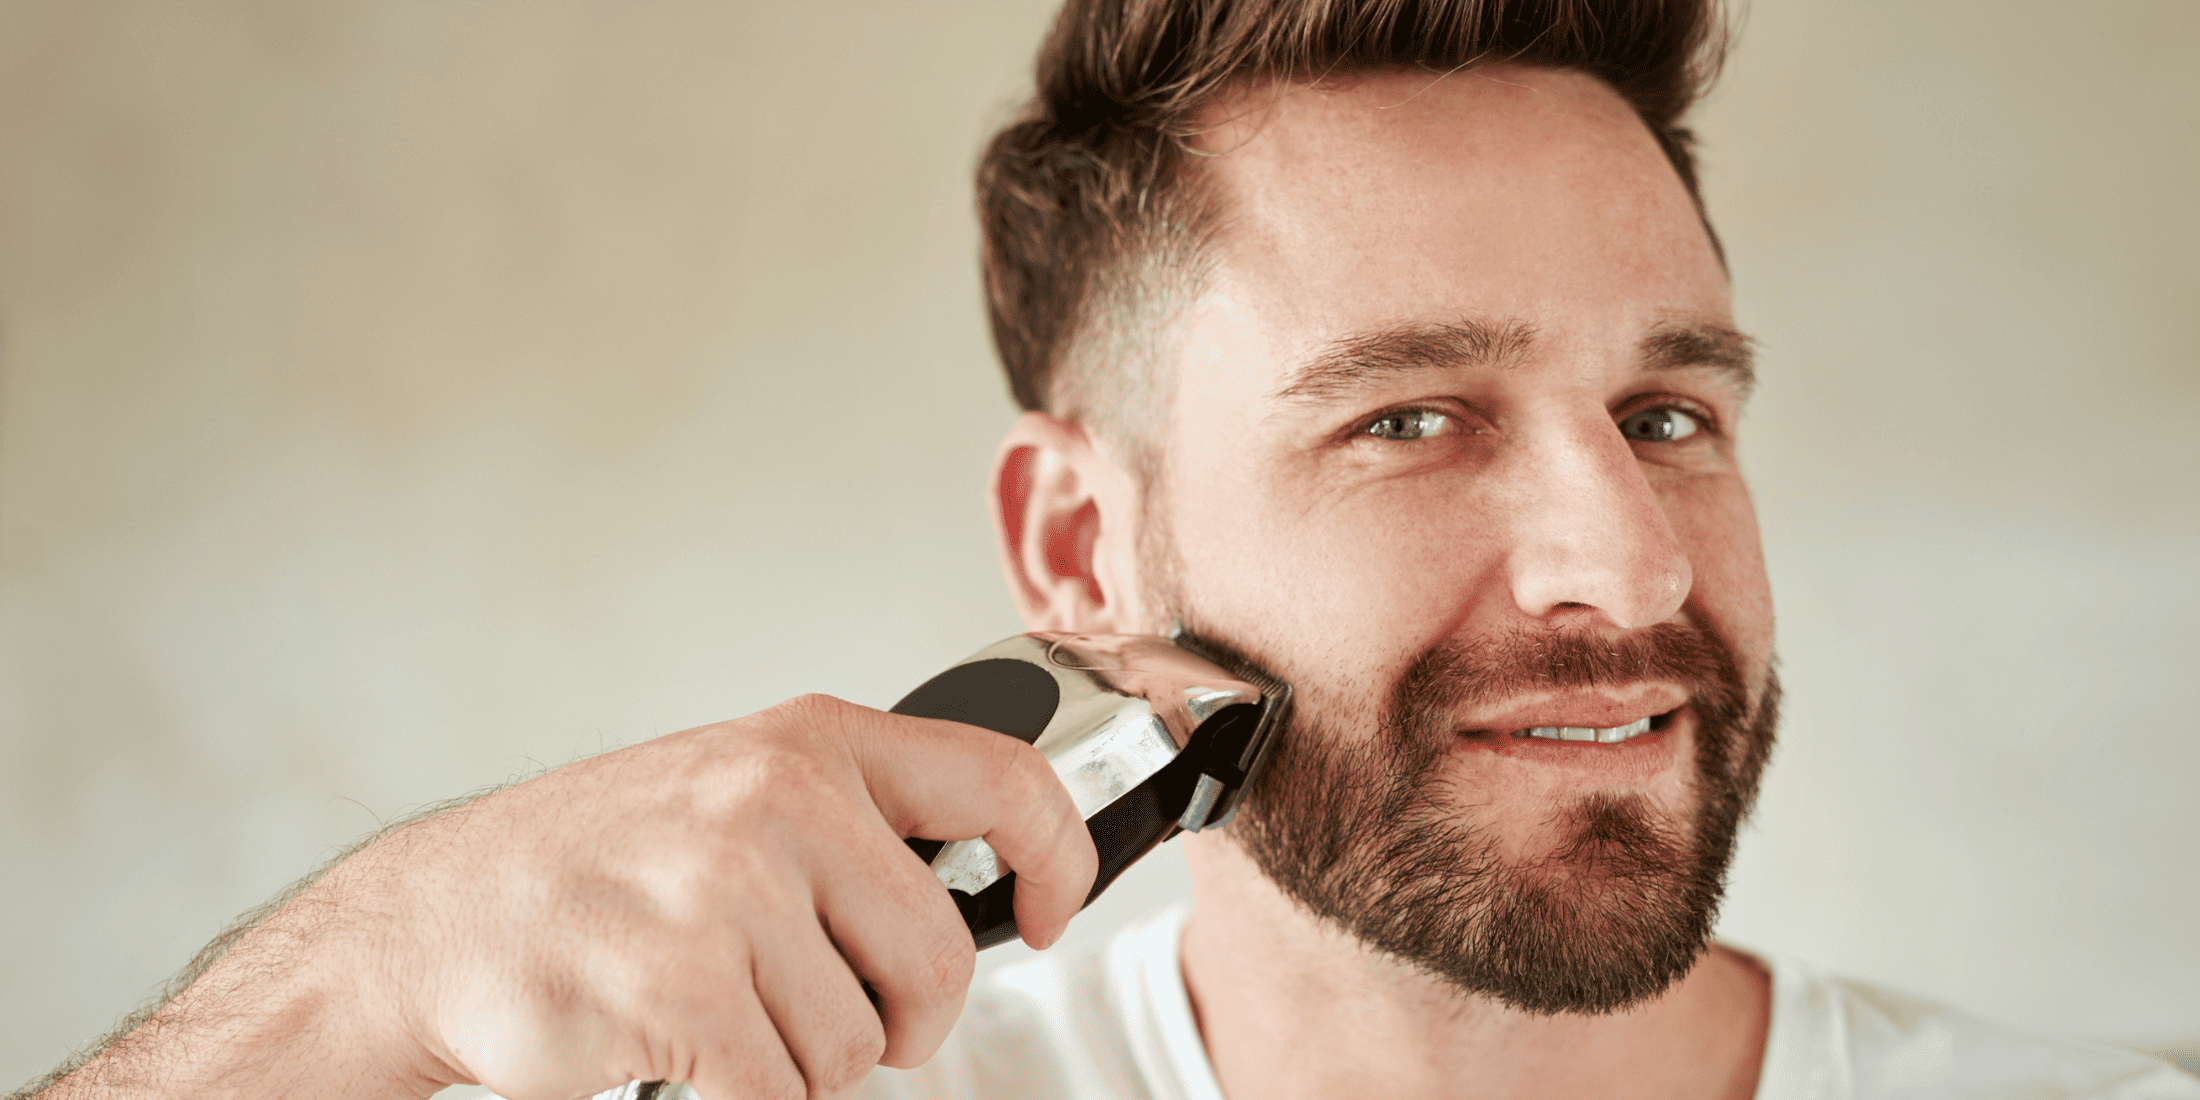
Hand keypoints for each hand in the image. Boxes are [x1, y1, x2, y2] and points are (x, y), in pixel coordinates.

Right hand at [48, 694, 1096, 1099]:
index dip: (1057, 859)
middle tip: (834, 1017)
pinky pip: (779, 1090)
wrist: (428, 925)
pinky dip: (742, 1096)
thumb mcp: (729, 794)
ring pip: (855, 1043)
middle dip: (901, 1019)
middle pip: (939, 957)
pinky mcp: (681, 984)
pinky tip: (678, 1049)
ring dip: (796, 1061)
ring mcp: (726, 888)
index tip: (1047, 914)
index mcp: (808, 742)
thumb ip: (849, 826)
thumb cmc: (590, 869)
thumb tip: (992, 891)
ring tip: (715, 1010)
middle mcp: (777, 799)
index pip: (1002, 780)